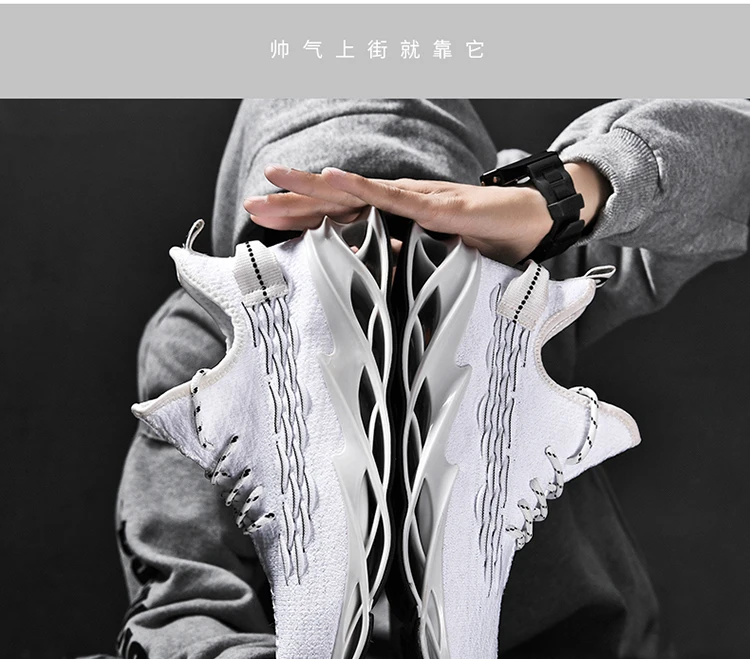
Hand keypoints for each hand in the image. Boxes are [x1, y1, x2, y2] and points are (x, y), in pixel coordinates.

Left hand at [245, 161, 609, 264]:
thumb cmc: (481, 245)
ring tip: (276, 177)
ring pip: (354, 191)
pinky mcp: (436, 205)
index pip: (336, 222)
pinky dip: (363, 189)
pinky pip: (394, 197)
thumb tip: (378, 311)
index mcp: (390, 224)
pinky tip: (334, 179)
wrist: (528, 224)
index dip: (301, 223)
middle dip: (291, 204)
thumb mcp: (431, 270)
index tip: (263, 231)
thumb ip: (403, 281)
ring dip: (314, 184)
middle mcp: (394, 207)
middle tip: (251, 205)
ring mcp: (412, 202)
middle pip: (333, 204)